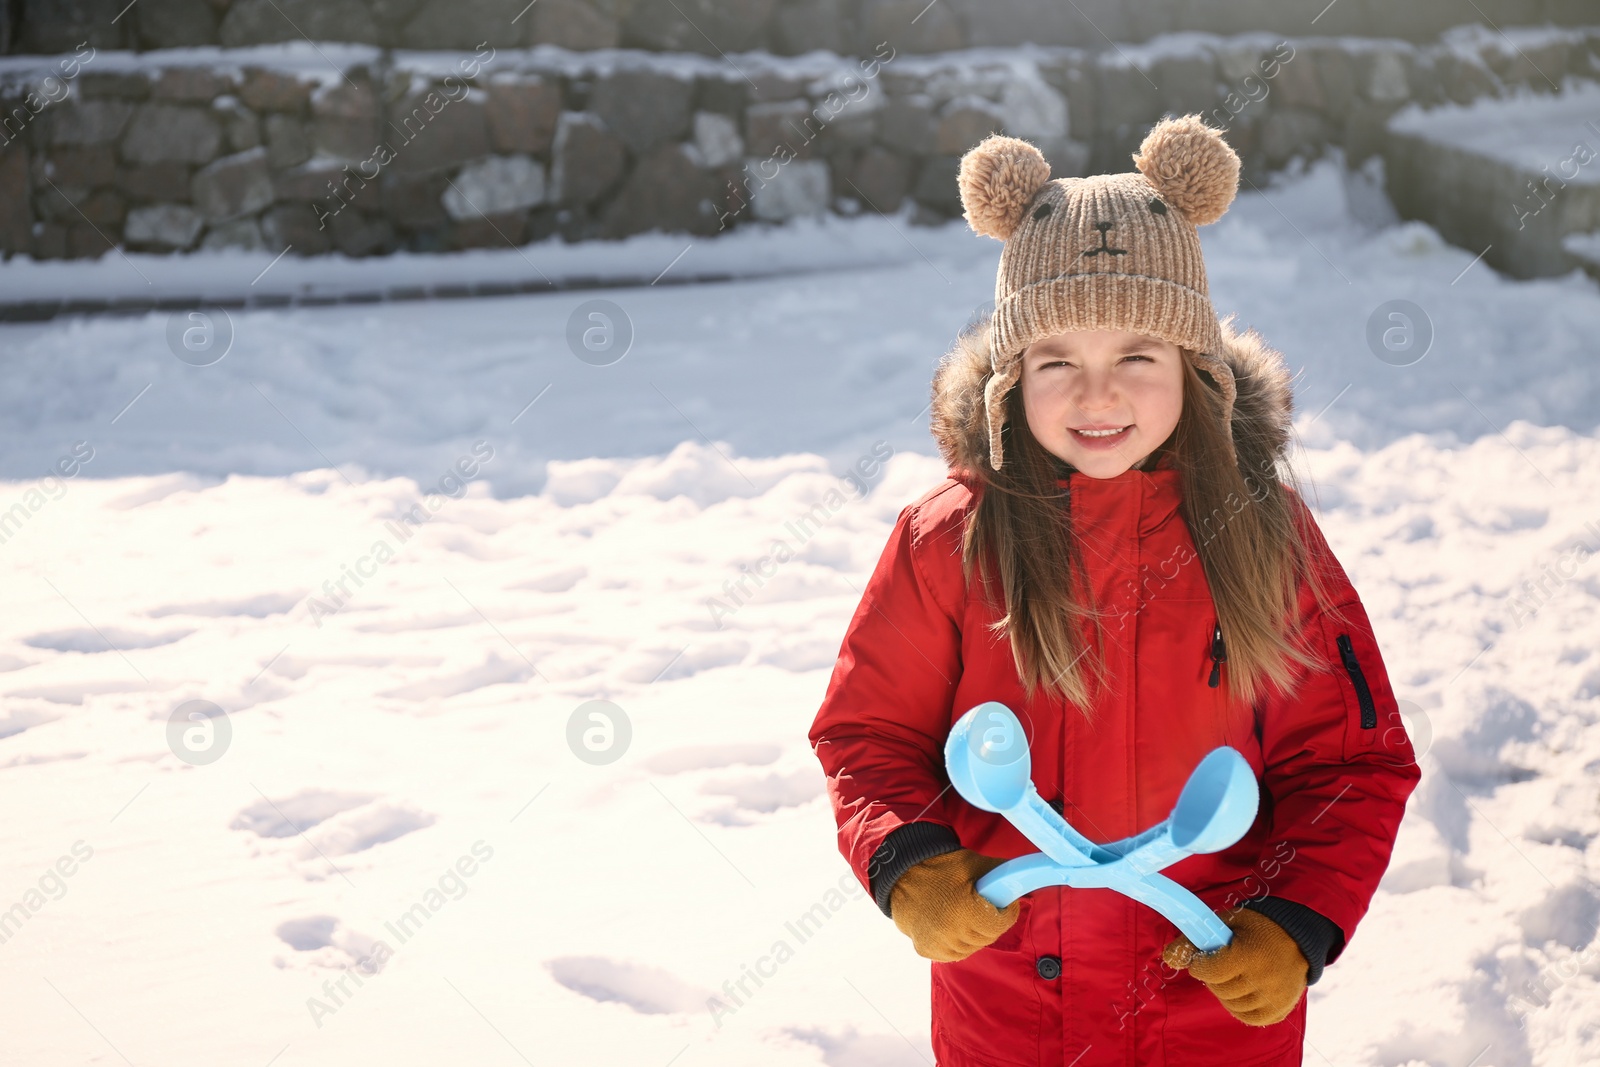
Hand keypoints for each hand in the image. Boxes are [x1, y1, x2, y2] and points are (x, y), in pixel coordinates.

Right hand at [889, 849, 1019, 961]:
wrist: (901, 874)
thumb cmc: (941, 866)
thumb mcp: (974, 863)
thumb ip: (1002, 873)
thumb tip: (1024, 880)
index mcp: (965, 911)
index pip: (1000, 925)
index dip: (1006, 912)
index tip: (1004, 903)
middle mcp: (951, 933)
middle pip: (987, 937)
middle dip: (991, 922)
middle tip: (984, 906)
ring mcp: (937, 944)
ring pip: (972, 948)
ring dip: (975, 934)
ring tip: (967, 915)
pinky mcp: (926, 950)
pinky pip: (953, 953)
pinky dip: (957, 942)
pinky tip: (952, 925)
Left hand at [1162, 906, 1307, 1025]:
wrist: (1297, 936)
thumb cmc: (1255, 926)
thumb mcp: (1224, 923)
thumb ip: (1194, 939)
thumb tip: (1168, 957)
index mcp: (1249, 955)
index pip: (1210, 972)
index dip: (1200, 965)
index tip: (1202, 959)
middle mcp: (1264, 979)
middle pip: (1220, 989)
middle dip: (1212, 977)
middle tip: (1219, 964)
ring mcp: (1275, 997)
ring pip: (1232, 1006)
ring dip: (1225, 992)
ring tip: (1232, 975)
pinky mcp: (1281, 1009)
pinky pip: (1250, 1018)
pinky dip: (1240, 1007)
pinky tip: (1241, 991)